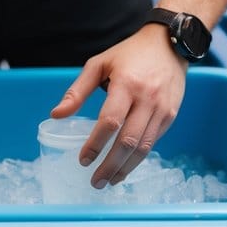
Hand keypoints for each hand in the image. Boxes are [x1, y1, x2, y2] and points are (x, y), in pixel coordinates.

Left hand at [50, 25, 186, 188]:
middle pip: (128, 141)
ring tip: (109, 181)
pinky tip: (125, 167)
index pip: (110, 121)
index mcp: (126, 84)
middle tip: (95, 181)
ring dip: (125, 168)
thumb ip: (77, 91)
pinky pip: (153, 142)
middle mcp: (147, 99)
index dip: (96, 144)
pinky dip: (138, 158)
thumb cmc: (129, 54)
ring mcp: (161, 109)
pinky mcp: (170, 115)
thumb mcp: (99, 64)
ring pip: (144, 147)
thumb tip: (56, 115)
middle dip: (110, 165)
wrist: (169, 45)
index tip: (83, 160)